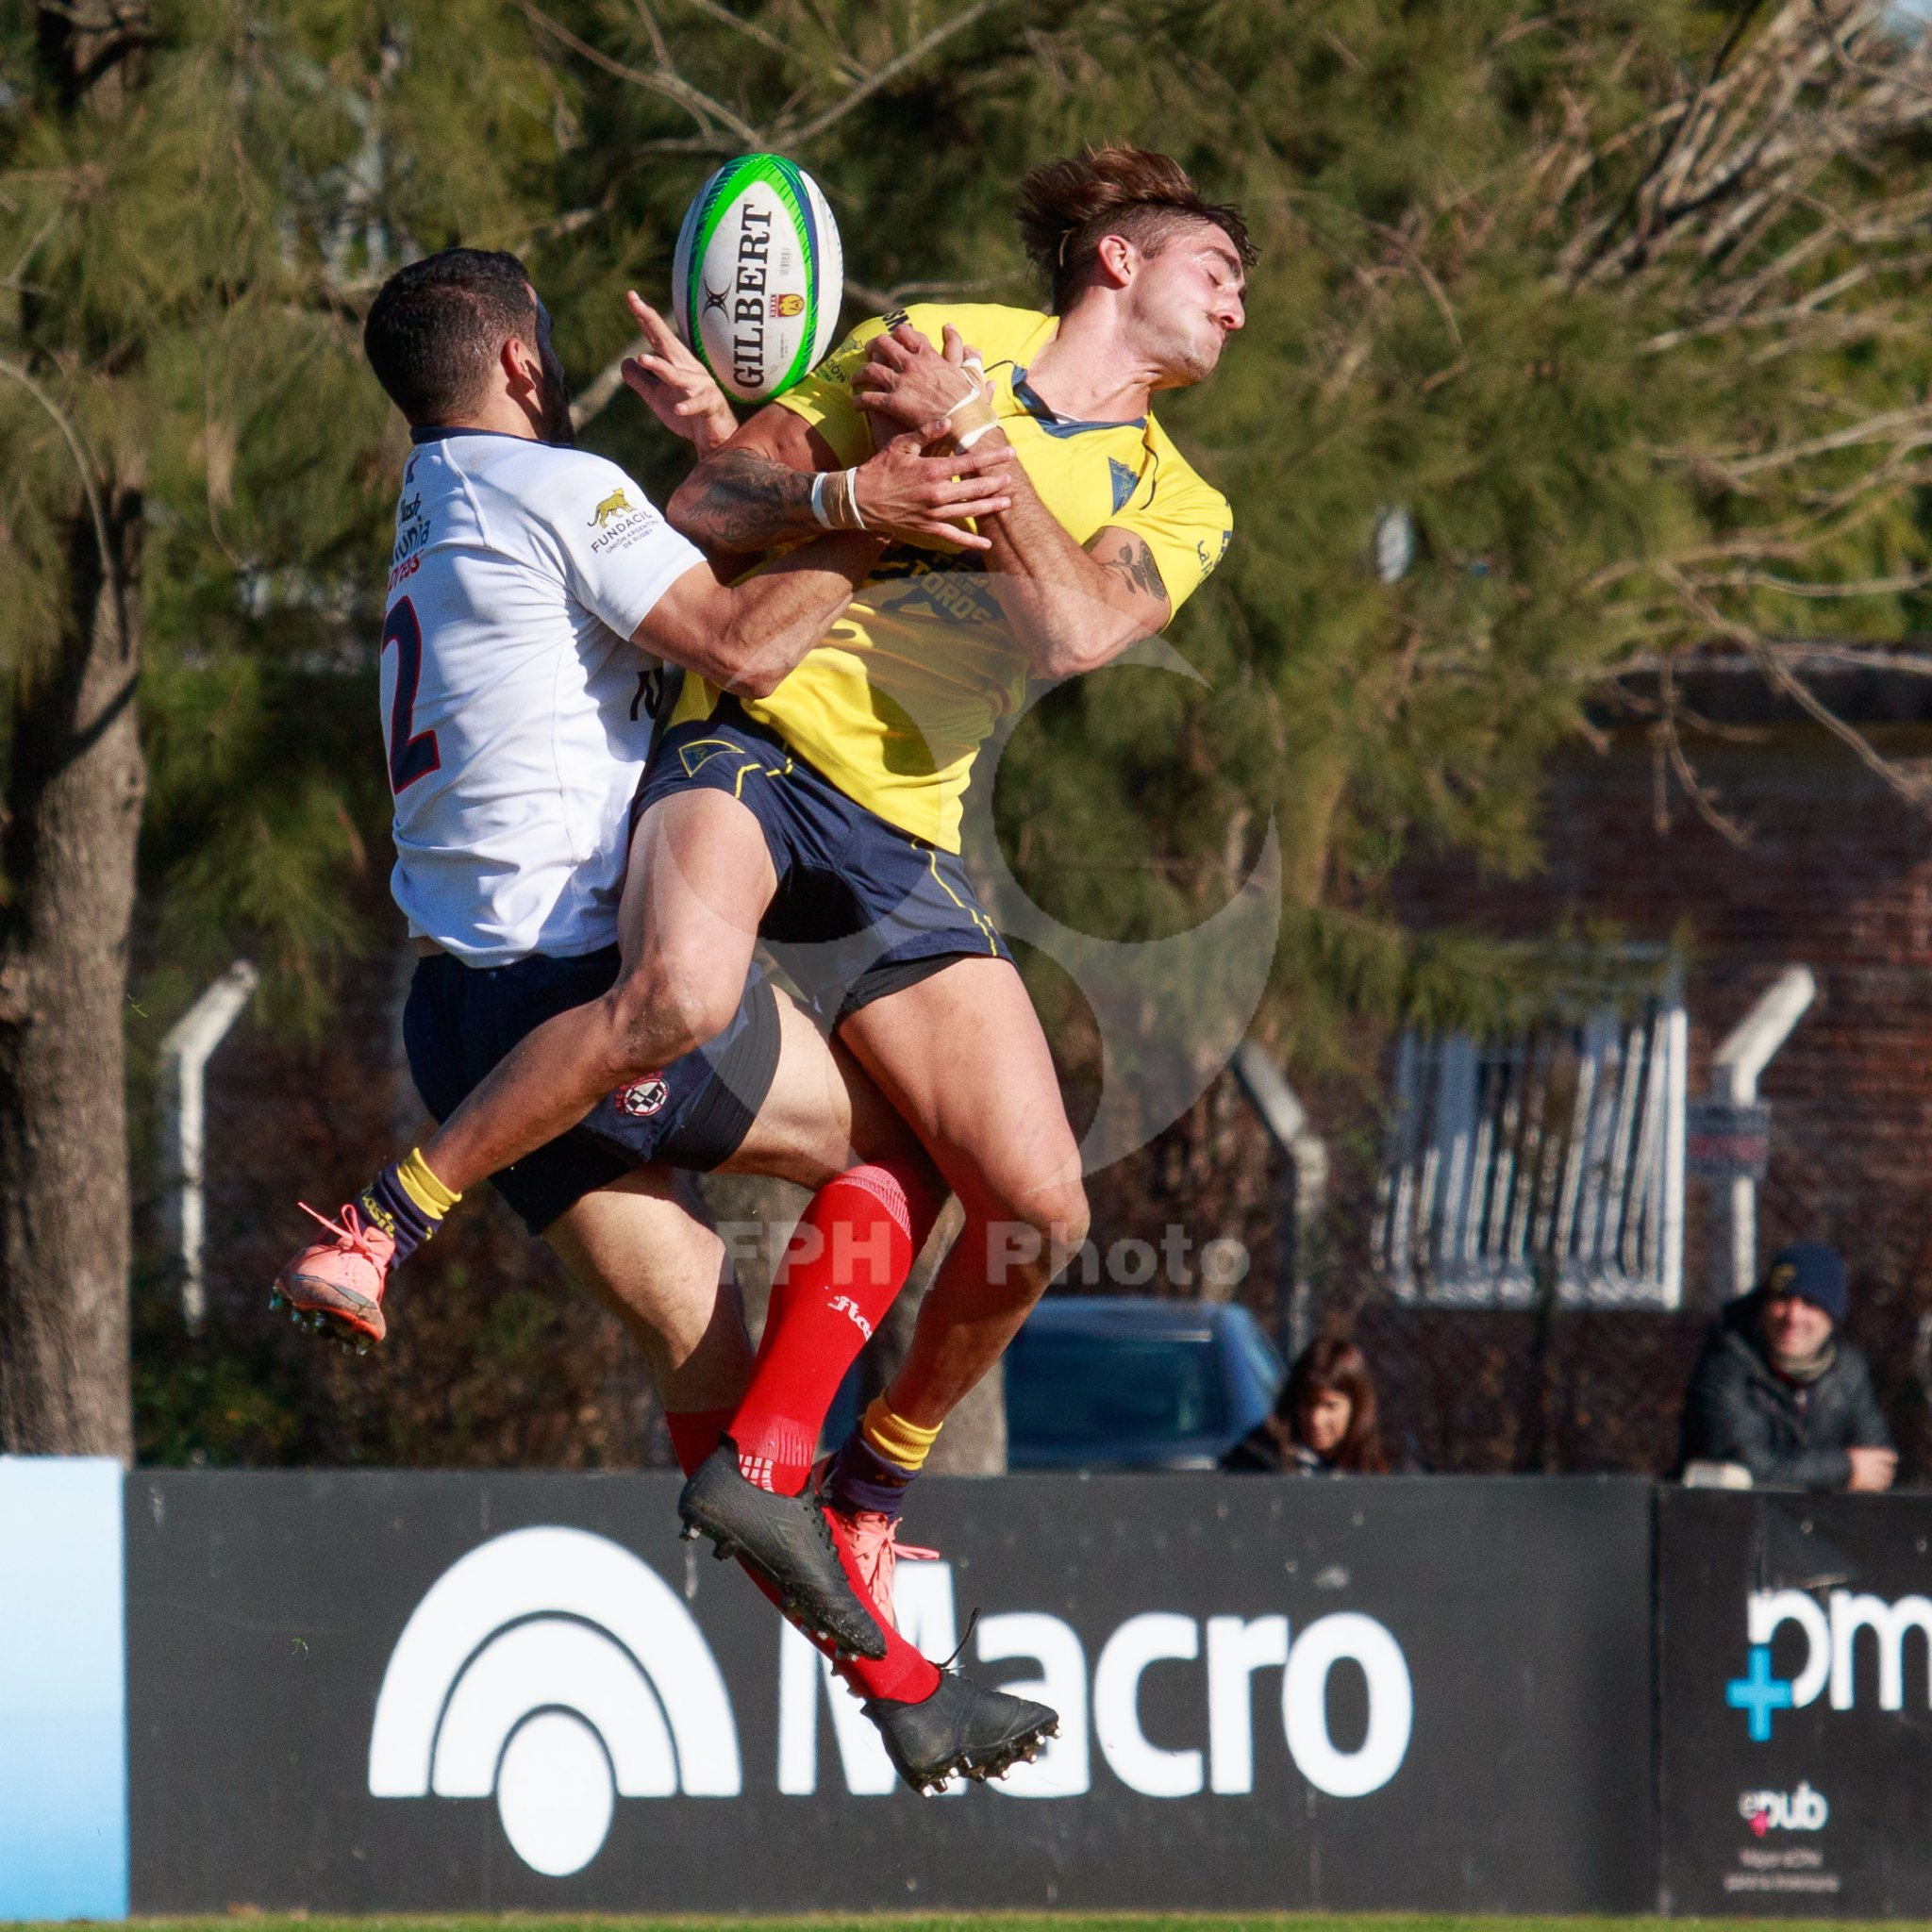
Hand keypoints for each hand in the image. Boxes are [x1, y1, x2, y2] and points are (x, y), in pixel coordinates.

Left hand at [619, 291, 738, 453]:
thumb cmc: (688, 416)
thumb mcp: (657, 398)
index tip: (631, 296)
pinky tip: (677, 409)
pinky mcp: (710, 405)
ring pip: (678, 375)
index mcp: (675, 365)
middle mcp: (688, 369)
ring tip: (643, 358)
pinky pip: (698, 404)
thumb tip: (625, 361)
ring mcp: (701, 386)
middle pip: (667, 343)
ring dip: (661, 367)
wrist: (716, 438)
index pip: (656, 338)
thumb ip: (641, 380)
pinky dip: (688, 406)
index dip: (644, 318)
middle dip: (652, 323)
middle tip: (637, 305)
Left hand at [852, 323, 992, 441]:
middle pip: (884, 345)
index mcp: (929, 356)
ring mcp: (901, 383)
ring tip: (855, 380)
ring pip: (871, 369)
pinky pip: (869, 398)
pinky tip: (856, 404)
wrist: (964, 423)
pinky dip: (859, 400)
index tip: (893, 339)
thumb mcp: (972, 374)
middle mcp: (912, 364)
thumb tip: (972, 346)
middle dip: (873, 347)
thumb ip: (969, 357)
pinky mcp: (893, 403)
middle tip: (869, 353)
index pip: (907, 334)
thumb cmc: (970, 403)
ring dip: (860, 373)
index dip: (897, 334)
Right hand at [852, 418, 1013, 549]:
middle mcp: (938, 493)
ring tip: (1008, 502)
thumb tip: (949, 421)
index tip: (1010, 453)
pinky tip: (986, 544)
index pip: (971, 462)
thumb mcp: (901, 444)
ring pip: (970, 511)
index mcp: (933, 470)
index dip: (993, 458)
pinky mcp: (927, 528)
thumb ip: (926, 432)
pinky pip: (954, 537)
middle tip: (1013, 478)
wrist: (859, 500)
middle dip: (996, 483)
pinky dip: (971, 542)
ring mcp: (934, 514)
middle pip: (976, 488)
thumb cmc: (880, 469)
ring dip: (990, 507)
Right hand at [1847, 1446, 1897, 1490]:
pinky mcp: (1868, 1484)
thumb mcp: (1853, 1452)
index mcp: (1871, 1455)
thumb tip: (1866, 1455)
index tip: (1894, 1459)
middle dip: (1889, 1471)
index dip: (1891, 1458)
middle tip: (1889, 1472)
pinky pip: (1878, 1487)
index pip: (1887, 1456)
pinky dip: (1880, 1486)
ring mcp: (1872, 1475)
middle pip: (1888, 1469)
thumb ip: (1862, 1454)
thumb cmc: (1843, 1458)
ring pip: (1885, 1479)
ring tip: (1886, 1481)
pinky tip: (1879, 1487)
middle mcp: (1874, 1465)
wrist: (1837, 1468)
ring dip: (1886, 1480)